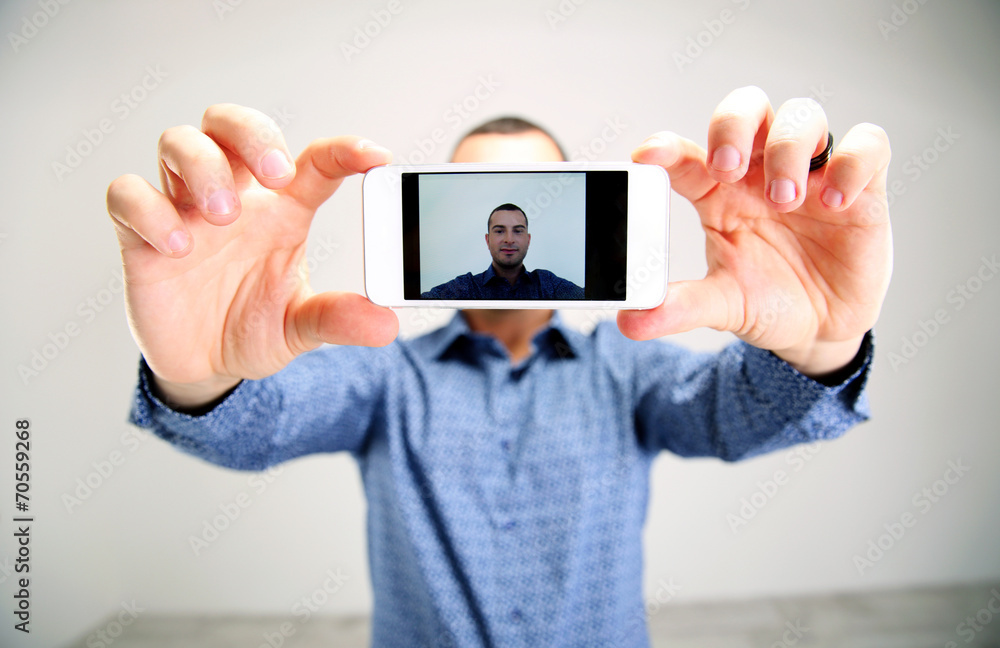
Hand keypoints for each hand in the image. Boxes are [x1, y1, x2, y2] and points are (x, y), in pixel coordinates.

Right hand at [107, 104, 398, 406]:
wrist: (205, 367)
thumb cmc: (253, 328)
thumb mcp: (301, 328)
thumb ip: (337, 319)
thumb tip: (385, 325)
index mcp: (282, 210)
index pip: (313, 162)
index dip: (343, 151)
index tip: (375, 157)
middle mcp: (233, 197)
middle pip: (230, 124)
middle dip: (252, 134)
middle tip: (275, 174)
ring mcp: (184, 210)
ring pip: (179, 143)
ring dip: (203, 166)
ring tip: (222, 214)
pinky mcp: (141, 236)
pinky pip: (128, 196)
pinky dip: (149, 210)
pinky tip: (177, 246)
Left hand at [618, 86, 891, 377]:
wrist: (821, 329)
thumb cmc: (767, 301)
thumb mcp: (724, 306)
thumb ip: (681, 307)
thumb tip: (632, 321)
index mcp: (718, 192)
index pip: (687, 155)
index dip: (667, 147)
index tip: (647, 156)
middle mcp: (761, 172)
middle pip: (746, 109)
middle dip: (733, 127)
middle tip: (726, 168)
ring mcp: (812, 173)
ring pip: (803, 116)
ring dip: (788, 149)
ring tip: (784, 200)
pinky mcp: (862, 187)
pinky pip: (868, 146)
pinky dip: (852, 163)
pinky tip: (835, 201)